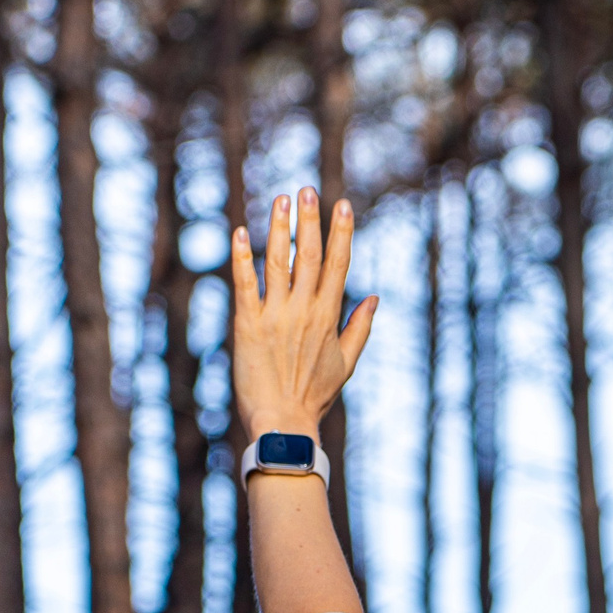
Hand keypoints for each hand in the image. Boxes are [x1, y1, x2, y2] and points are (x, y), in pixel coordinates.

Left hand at [231, 187, 378, 438]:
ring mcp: (275, 316)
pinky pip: (245, 283)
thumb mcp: (346, 363)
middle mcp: (304, 310)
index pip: (338, 264)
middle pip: (310, 256)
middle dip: (310, 220)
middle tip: (307, 190)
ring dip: (279, 228)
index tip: (342, 204)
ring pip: (278, 262)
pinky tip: (239, 233)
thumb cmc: (314, 396)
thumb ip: (360, 327)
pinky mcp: (248, 325)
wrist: (283, 423)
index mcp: (328, 316)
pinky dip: (241, 257)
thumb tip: (374, 297)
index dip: (341, 232)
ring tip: (280, 200)